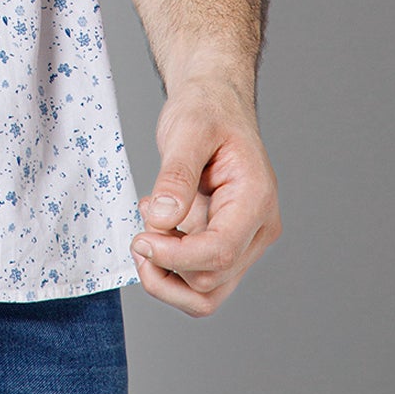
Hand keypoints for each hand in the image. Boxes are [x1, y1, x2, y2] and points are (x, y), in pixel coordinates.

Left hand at [130, 76, 280, 315]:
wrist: (215, 101)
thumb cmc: (207, 110)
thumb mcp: (187, 130)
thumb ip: (176, 176)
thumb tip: (161, 219)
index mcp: (256, 200)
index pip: (220, 252)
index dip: (176, 257)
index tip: (140, 241)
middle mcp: (257, 229)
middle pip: (211, 281)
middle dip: (165, 267)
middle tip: (137, 233)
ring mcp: (243, 241)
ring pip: (206, 292)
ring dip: (167, 277)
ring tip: (144, 237)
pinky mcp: (225, 244)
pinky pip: (197, 276)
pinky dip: (169, 266)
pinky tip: (155, 228)